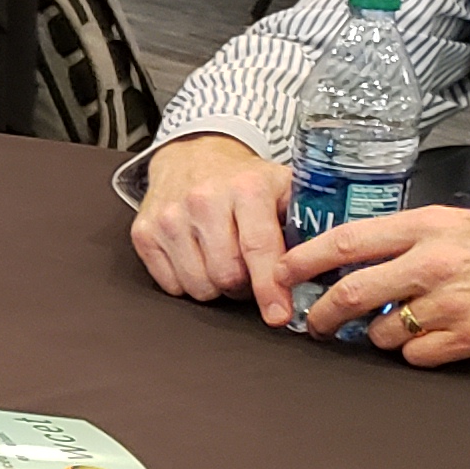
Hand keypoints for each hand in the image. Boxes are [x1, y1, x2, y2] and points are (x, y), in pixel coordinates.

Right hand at [130, 134, 291, 304]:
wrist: (193, 154)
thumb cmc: (244, 180)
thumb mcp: (284, 188)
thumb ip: (307, 223)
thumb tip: (325, 269)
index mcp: (246, 188)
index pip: (258, 248)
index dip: (270, 288)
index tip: (279, 314)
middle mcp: (203, 199)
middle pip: (227, 276)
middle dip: (244, 286)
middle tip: (250, 272)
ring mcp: (169, 217)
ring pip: (198, 286)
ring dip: (216, 286)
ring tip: (224, 263)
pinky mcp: (144, 232)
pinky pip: (171, 286)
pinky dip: (188, 282)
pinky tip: (197, 260)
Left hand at [286, 204, 469, 364]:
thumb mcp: (459, 222)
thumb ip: (409, 237)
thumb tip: (357, 257)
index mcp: (427, 226)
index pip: (347, 241)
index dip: (304, 260)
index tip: (279, 272)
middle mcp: (434, 262)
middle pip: (353, 292)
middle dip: (324, 312)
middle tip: (315, 322)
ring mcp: (453, 302)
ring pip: (384, 331)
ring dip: (380, 335)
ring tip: (397, 326)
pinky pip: (417, 356)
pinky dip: (415, 353)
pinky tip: (431, 340)